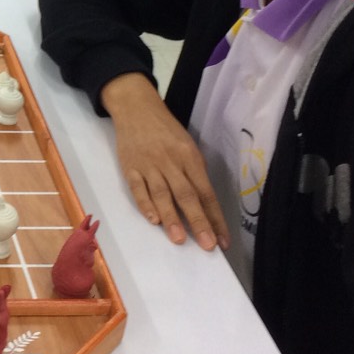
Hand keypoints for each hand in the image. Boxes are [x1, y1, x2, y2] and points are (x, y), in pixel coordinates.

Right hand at [100, 73, 228, 249]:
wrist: (137, 108)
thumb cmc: (166, 130)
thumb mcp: (188, 145)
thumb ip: (194, 173)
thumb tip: (204, 205)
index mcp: (190, 157)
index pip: (206, 192)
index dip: (215, 217)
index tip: (223, 240)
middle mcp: (171, 161)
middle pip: (187, 195)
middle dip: (199, 222)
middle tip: (208, 245)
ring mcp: (149, 165)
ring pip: (162, 194)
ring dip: (171, 218)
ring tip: (179, 239)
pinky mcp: (130, 166)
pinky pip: (138, 188)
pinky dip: (145, 204)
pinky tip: (153, 220)